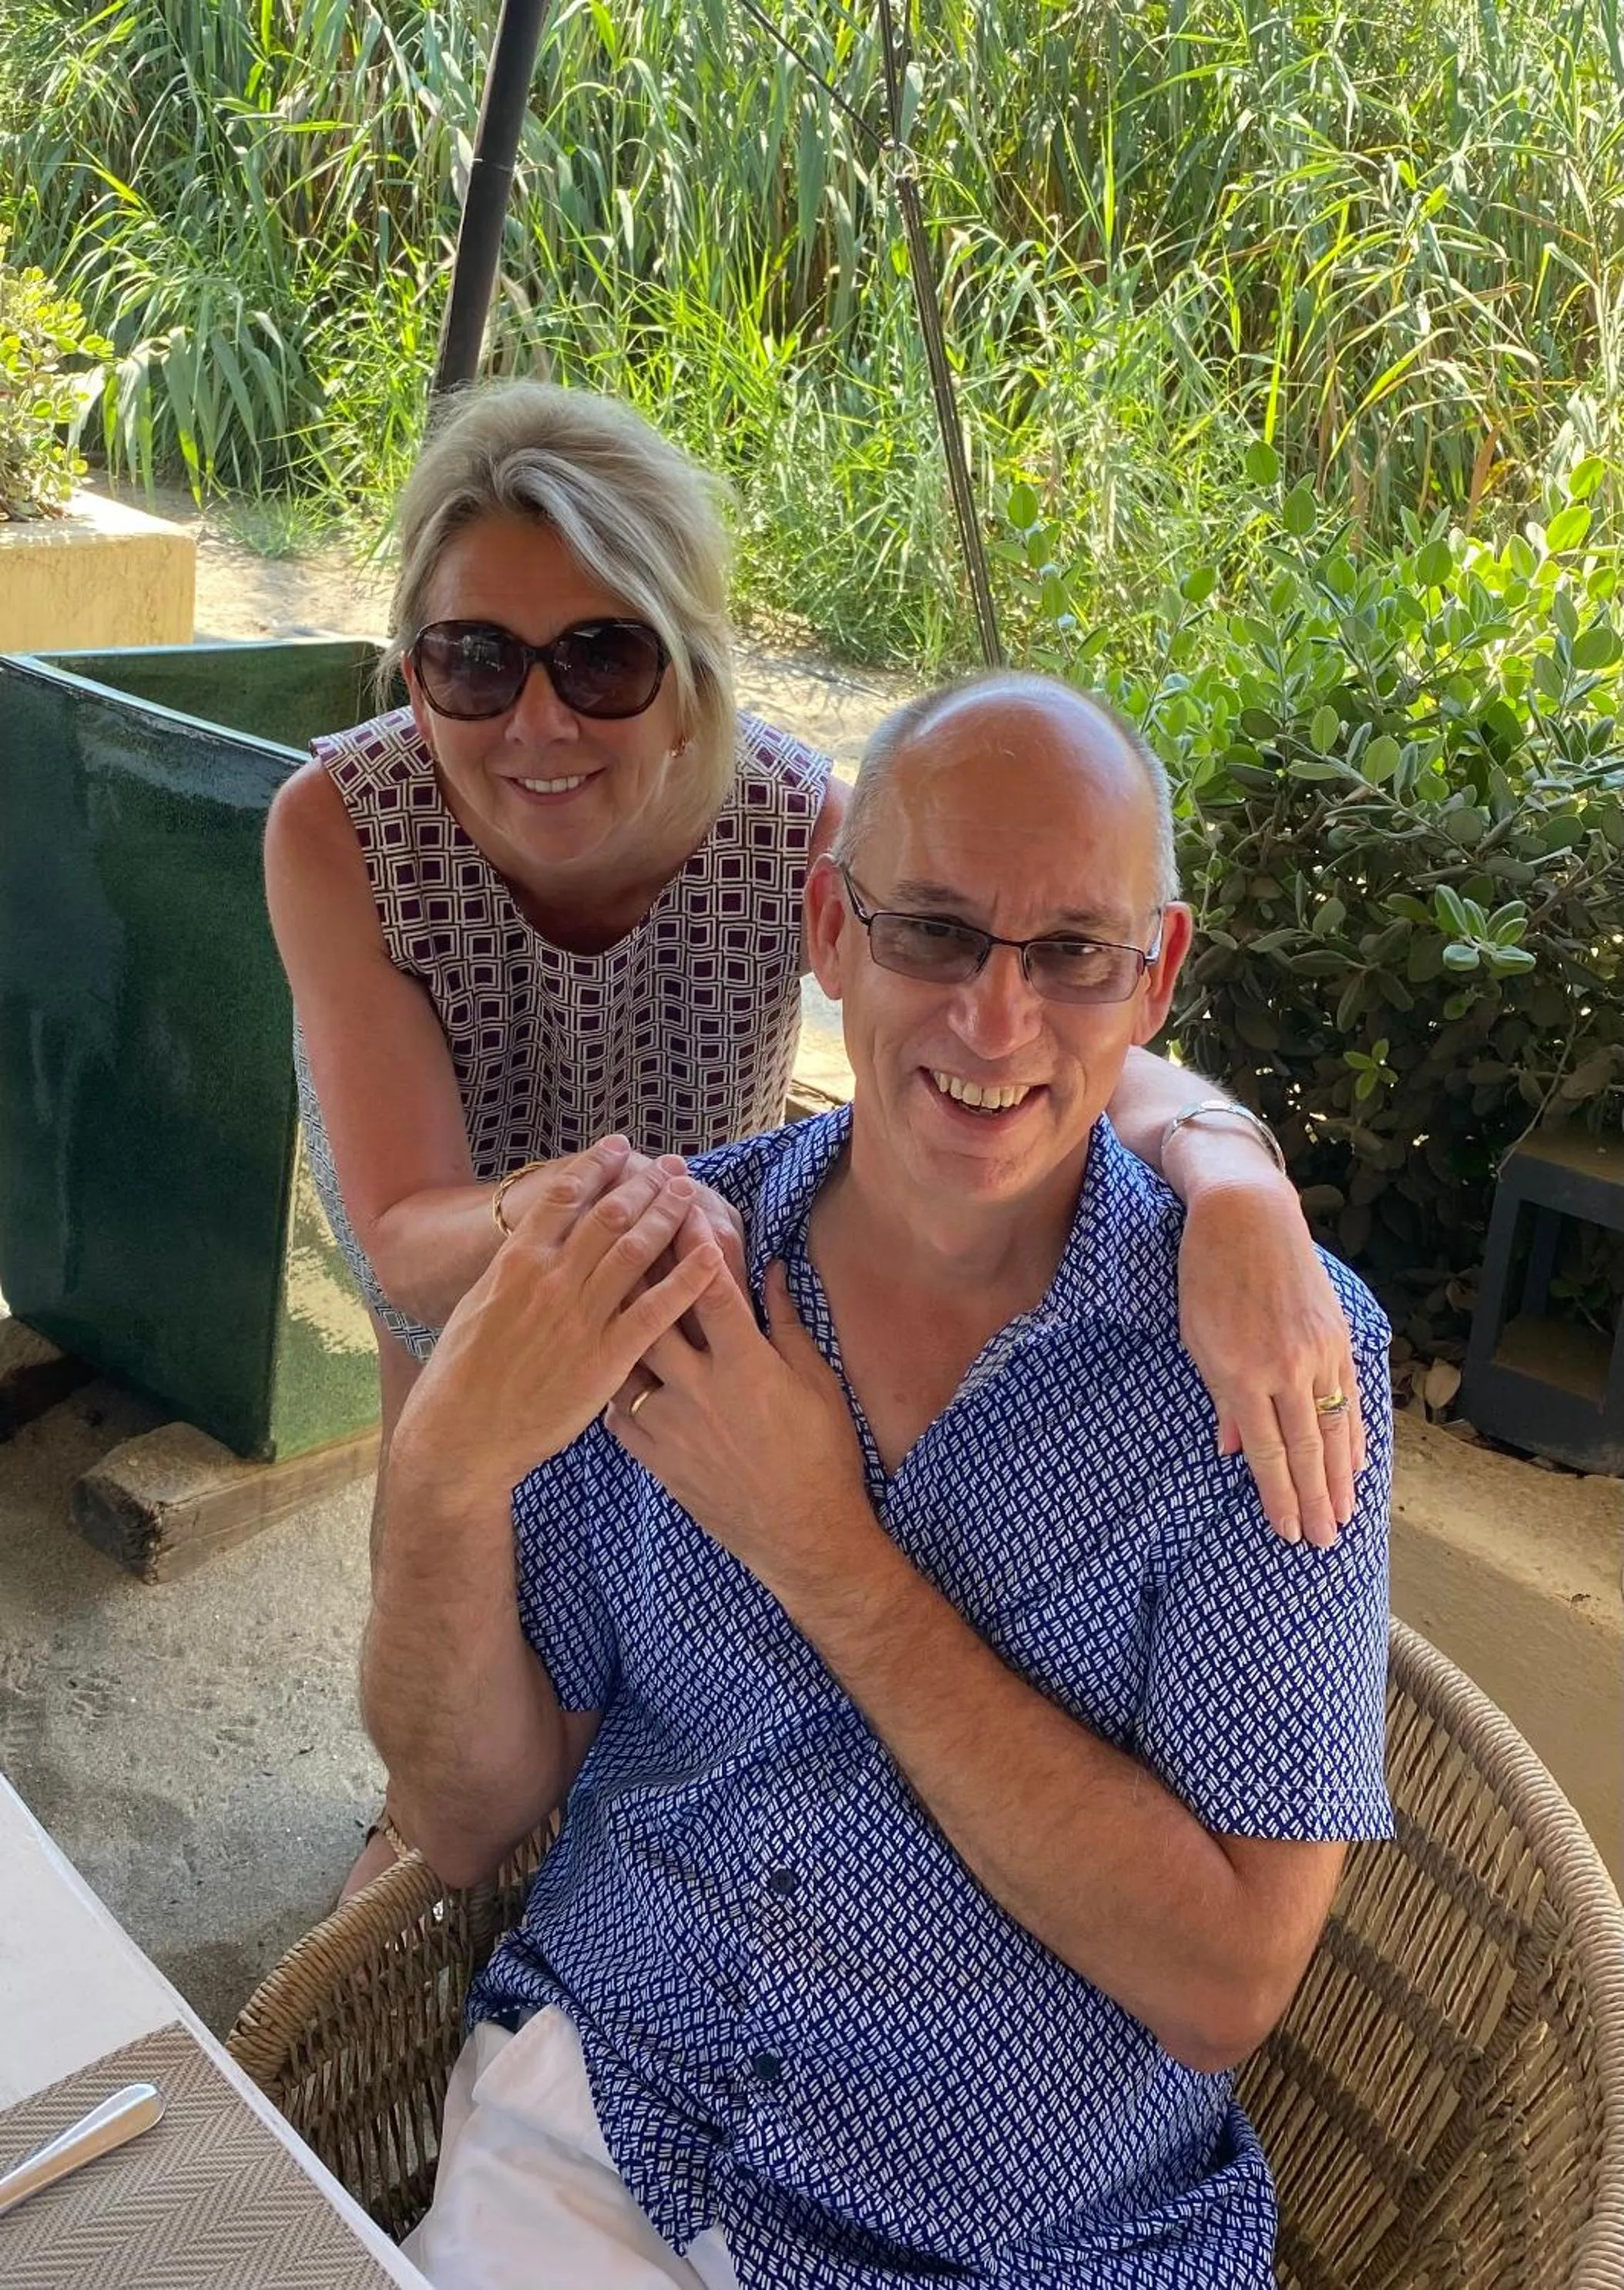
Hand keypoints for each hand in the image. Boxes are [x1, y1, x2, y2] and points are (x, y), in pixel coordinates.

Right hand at [393, 1148, 724, 1504]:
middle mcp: (551, 1279)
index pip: (563, 1197)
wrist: (461, 1433)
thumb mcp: (475, 1305)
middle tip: (670, 1164)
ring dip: (667, 1214)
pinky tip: (710, 1255)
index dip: (596, 1166)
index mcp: (516, 1262)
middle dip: (644, 1182)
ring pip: (635, 1250)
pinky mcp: (605, 1357)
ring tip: (690, 1190)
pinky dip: (686, 1279)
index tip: (620, 1147)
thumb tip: (530, 1243)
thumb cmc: (460, 1374)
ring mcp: (580, 1317)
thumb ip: (510, 1270)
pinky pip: (655, 1310)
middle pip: (608, 1215)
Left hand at [605, 1242, 876, 1604]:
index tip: (676, 1206)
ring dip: (615, 1327)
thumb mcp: (818, 1382)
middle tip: (623, 1237)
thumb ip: (789, 1323)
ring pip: (624, 1360)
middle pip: (651, 1313)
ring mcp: (671, 1426)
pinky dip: (617, 1389)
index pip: (708, 1286)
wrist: (804, 1538)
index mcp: (746, 1363)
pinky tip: (616, 1372)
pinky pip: (618, 1414)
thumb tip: (773, 1271)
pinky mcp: (656, 1460)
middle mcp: (700, 1388)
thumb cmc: (824, 1457)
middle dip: (638, 1270)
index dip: (690, 1240)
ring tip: (603, 1297)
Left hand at [1176, 1181, 1364, 1546]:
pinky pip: (1351, 1396)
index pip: (1267, 1453)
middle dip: (1316, 1501)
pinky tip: (1357, 1463)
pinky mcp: (1338, 1335)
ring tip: (1346, 1516)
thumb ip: (1222, 1399)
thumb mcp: (1197, 1340)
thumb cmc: (1205, 1276)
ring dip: (1341, 1478)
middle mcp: (1287, 1369)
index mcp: (1243, 1374)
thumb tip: (1236, 1451)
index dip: (1278, 1497)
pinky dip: (1354, 1433)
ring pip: (1335, 1429)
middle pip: (1306, 1450)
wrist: (1246, 1214)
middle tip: (1325, 1542)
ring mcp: (1319, 1352)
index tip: (1287, 1531)